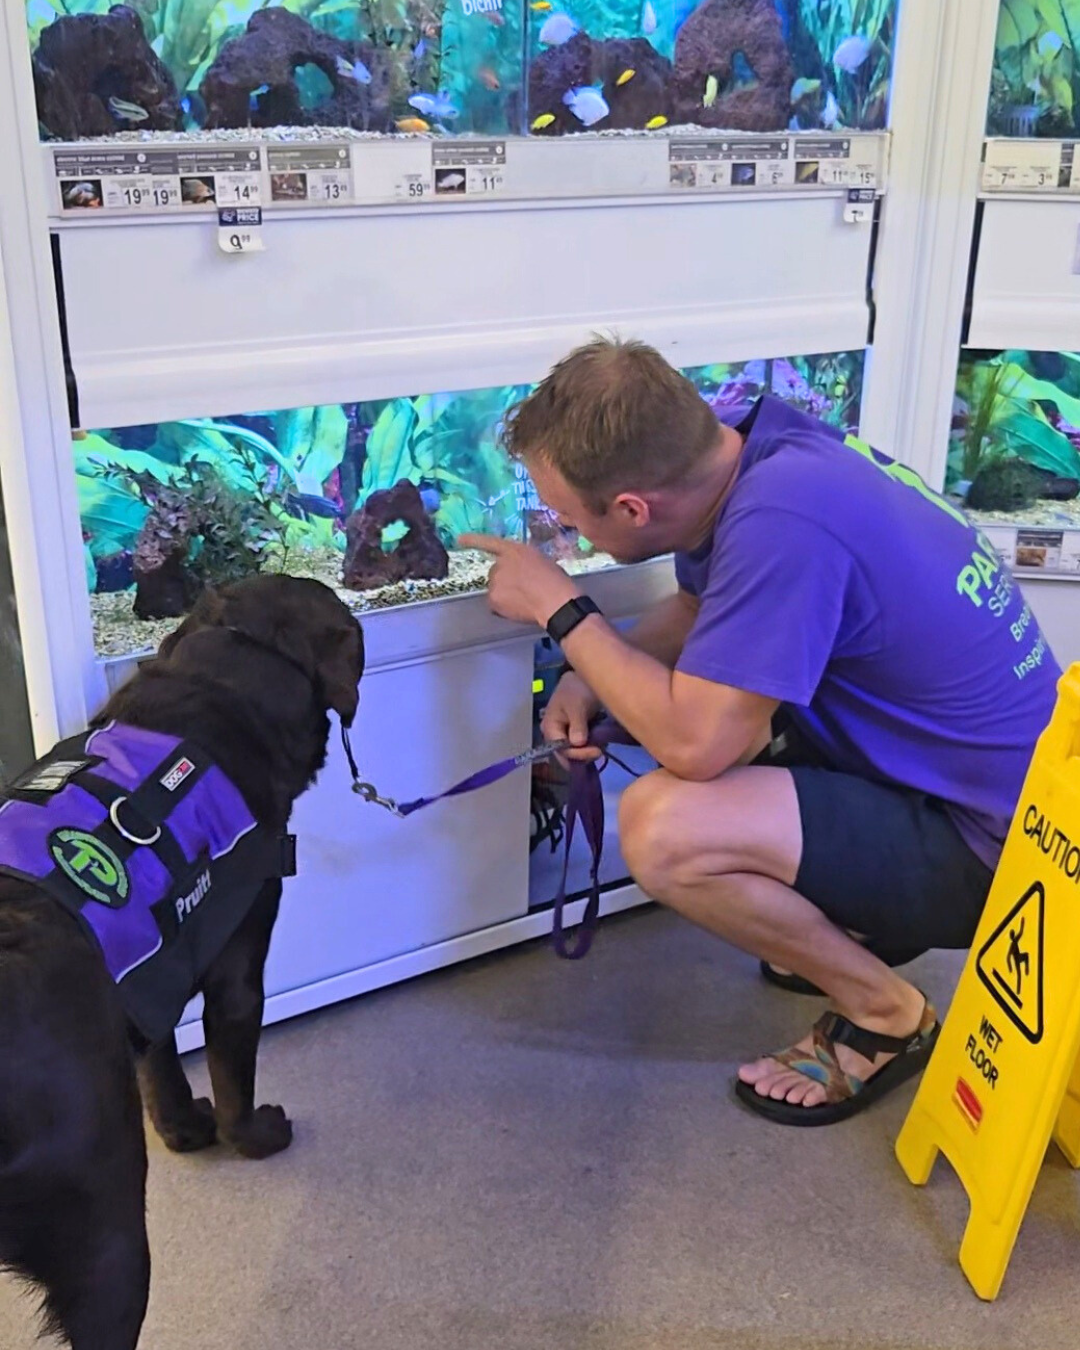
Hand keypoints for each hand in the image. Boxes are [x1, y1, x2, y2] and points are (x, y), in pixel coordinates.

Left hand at [459, 533, 579, 627]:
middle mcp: (500, 563)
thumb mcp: (540, 560)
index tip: (459, 539)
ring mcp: (495, 581)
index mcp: (514, 550)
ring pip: (495, 588)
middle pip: (495, 571)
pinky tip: (519, 608)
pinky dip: (503, 607)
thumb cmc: (556, 581)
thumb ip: (523, 561)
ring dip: (505, 593)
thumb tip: (518, 569)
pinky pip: (495, 603)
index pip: (490, 542)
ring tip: (524, 599)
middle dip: (505, 579)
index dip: (474, 540)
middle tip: (524, 588)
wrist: (555, 601)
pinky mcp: (493, 598)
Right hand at [542, 672, 603, 762]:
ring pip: (573, 754)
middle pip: (565, 755)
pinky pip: (579, 748)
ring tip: (601, 746)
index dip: (577, 754)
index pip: (560, 749)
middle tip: (600, 751)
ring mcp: (563, 736)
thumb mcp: (577, 705)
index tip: (596, 751)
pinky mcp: (572, 735)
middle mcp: (553, 735)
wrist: (583, 679)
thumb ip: (577, 724)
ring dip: (587, 753)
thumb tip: (577, 742)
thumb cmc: (578, 689)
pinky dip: (589, 748)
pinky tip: (599, 743)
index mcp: (549, 727)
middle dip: (583, 756)